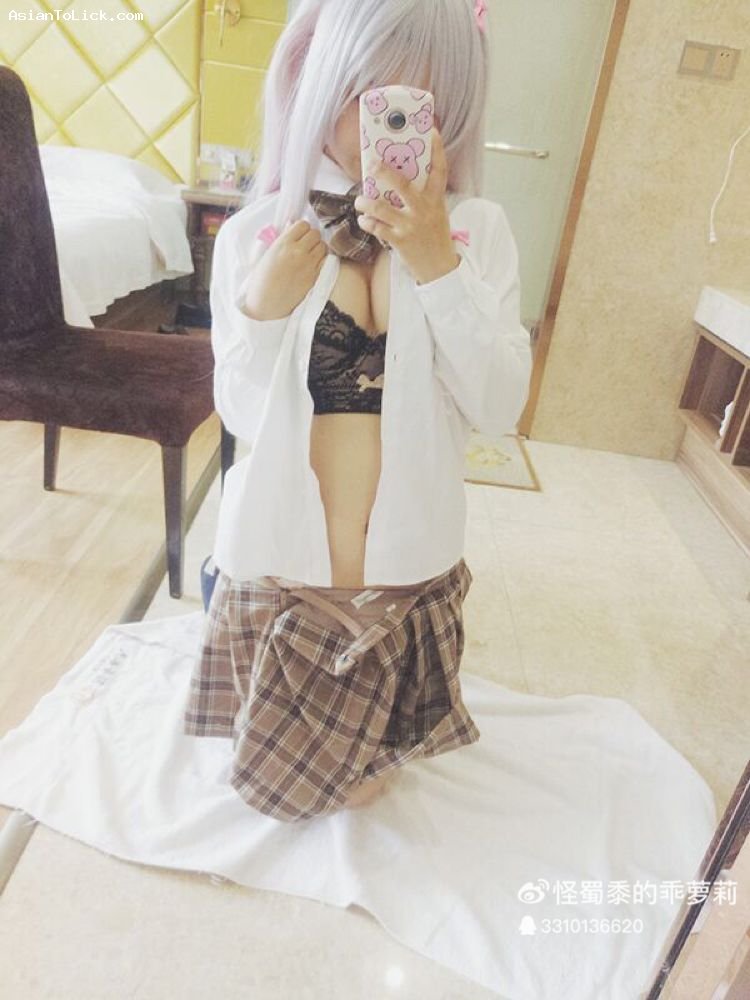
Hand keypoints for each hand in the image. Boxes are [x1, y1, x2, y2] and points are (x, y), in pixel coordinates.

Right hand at [241, 220, 327, 320]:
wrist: (266, 303)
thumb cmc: (261, 280)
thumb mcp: (266, 254)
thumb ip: (280, 239)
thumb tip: (290, 225)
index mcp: (283, 244)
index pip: (302, 225)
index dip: (301, 229)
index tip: (298, 234)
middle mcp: (298, 252)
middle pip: (315, 234)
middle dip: (311, 237)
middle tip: (305, 244)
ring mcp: (308, 265)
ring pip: (323, 246)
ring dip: (318, 247)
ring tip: (309, 254)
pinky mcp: (314, 277)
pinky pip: (325, 261)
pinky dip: (321, 260)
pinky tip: (313, 264)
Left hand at [353, 128, 459, 285]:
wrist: (440, 269)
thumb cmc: (435, 237)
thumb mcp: (436, 213)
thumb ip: (423, 196)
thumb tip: (398, 178)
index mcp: (436, 200)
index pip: (440, 170)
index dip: (436, 149)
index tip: (430, 131)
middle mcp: (424, 210)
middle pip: (403, 185)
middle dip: (384, 172)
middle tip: (372, 164)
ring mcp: (411, 226)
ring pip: (383, 208)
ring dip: (366, 203)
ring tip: (359, 201)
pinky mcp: (400, 241)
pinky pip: (378, 228)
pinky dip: (367, 223)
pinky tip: (363, 220)